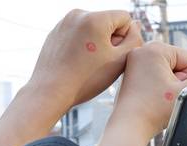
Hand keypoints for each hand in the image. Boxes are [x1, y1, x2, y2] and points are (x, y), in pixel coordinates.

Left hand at [28, 9, 142, 111]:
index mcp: (96, 18)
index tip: (114, 55)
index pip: (125, 18)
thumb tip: (135, 25)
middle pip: (108, 21)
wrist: (51, 90)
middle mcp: (79, 13)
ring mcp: (65, 21)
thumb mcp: (120, 60)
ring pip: (93, 28)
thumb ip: (134, 40)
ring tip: (89, 64)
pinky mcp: (56, 31)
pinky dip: (82, 45)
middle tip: (102, 63)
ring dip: (97, 42)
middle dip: (110, 39)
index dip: (125, 38)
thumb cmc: (87, 79)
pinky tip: (78, 63)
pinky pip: (78, 33)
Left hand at [113, 41, 186, 140]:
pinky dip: (158, 88)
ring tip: (157, 98)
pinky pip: (156, 77)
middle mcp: (142, 50)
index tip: (174, 91)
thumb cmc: (155, 110)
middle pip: (179, 64)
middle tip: (165, 96)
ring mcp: (134, 62)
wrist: (129, 126)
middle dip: (178, 81)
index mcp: (156, 48)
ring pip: (168, 72)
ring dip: (169, 86)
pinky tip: (151, 99)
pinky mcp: (131, 74)